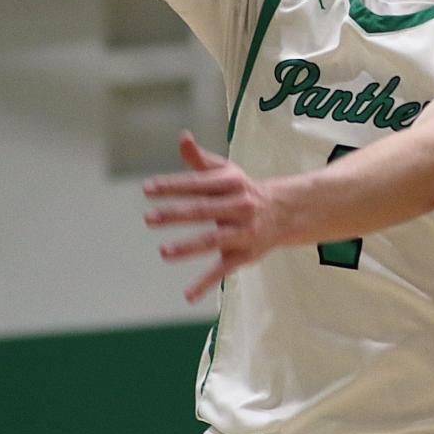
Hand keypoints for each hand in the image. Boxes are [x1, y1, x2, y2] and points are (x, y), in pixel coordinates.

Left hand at [144, 133, 292, 303]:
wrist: (285, 213)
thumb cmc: (243, 190)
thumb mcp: (226, 171)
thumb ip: (200, 160)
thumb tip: (182, 137)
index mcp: (231, 182)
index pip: (198, 184)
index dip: (173, 186)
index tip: (148, 189)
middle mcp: (239, 205)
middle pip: (204, 210)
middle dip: (176, 213)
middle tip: (149, 218)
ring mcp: (243, 231)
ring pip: (214, 240)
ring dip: (189, 246)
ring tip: (163, 252)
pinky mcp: (245, 254)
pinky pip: (224, 269)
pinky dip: (205, 283)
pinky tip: (187, 296)